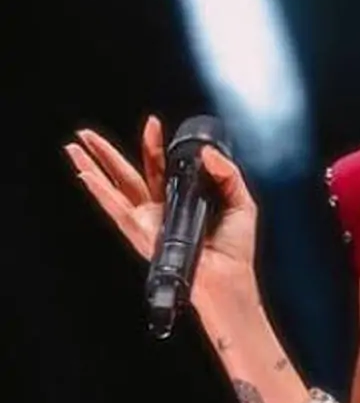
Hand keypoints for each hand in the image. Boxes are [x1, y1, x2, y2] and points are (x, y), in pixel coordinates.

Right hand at [64, 115, 259, 301]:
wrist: (230, 278)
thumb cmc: (236, 250)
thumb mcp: (240, 202)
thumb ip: (227, 174)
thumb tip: (208, 153)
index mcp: (180, 201)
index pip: (160, 168)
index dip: (154, 146)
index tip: (153, 124)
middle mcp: (159, 211)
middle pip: (129, 175)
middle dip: (108, 153)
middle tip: (88, 134)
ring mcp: (147, 222)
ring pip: (115, 188)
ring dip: (93, 166)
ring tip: (75, 147)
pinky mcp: (141, 234)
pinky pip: (117, 210)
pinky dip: (100, 192)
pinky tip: (86, 175)